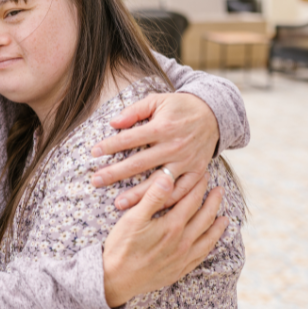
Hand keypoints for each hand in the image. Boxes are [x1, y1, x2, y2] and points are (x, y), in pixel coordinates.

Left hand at [89, 93, 219, 209]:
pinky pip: (182, 191)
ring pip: (159, 182)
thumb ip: (135, 111)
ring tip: (118, 204)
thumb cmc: (180, 107)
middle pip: (139, 163)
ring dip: (138, 195)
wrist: (214, 114)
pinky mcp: (197, 171)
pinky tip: (150, 208)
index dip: (110, 146)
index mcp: (162, 127)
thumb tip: (113, 123)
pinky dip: (167, 201)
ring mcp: (186, 161)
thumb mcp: (157, 100)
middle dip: (115, 173)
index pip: (130, 139)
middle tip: (95, 181)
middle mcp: (174, 146)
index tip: (93, 153)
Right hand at [101, 171, 226, 307]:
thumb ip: (153, 197)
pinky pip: (201, 256)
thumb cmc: (121, 246)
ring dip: (218, 226)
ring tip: (225, 217)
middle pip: (204, 218)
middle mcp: (182, 242)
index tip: (204, 176)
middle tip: (220, 190)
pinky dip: (210, 247)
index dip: (199, 186)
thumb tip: (168, 177)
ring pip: (208, 239)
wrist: (116, 279)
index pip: (191, 201)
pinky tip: (212, 243)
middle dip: (213, 202)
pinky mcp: (179, 270)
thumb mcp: (133, 218)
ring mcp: (183, 258)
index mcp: (172, 226)